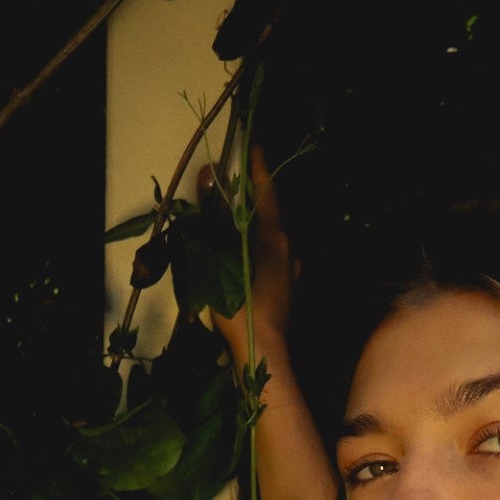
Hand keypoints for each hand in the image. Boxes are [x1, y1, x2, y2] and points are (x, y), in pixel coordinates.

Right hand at [200, 135, 295, 368]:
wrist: (263, 353)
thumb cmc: (240, 304)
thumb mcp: (219, 254)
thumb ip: (213, 215)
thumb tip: (208, 176)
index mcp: (275, 236)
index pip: (267, 191)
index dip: (259, 167)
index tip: (253, 146)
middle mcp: (289, 251)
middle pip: (271, 214)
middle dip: (254, 197)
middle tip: (239, 180)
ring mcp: (290, 273)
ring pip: (272, 239)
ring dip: (255, 226)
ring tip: (235, 219)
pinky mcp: (286, 293)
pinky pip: (271, 259)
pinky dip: (256, 249)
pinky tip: (243, 257)